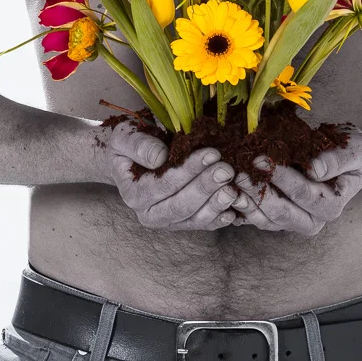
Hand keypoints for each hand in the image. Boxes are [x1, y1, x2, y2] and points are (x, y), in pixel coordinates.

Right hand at [101, 119, 242, 230]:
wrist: (132, 159)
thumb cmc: (130, 144)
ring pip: (196, 218)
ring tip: (234, 188)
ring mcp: (170, 221)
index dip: (189, 171)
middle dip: (206, 187)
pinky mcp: (186, 222)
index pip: (165, 185)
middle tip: (227, 169)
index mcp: (134, 194)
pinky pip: (206, 223)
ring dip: (217, 204)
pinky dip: (221, 217)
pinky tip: (235, 207)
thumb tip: (159, 158)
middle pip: (182, 205)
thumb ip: (138, 145)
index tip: (211, 154)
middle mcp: (151, 214)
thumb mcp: (125, 137)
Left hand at [231, 124, 361, 232]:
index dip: (281, 177)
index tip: (261, 159)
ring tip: (230, 180)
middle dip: (258, 192)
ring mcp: (292, 222)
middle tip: (239, 171)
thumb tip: (315, 170)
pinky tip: (228, 192)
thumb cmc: (352, 154)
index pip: (302, 193)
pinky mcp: (277, 218)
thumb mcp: (354, 151)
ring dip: (246, 201)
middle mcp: (312, 221)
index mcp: (331, 207)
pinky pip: (256, 218)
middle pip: (280, 212)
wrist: (347, 160)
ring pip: (265, 218)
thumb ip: (337, 160)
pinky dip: (242, 207)